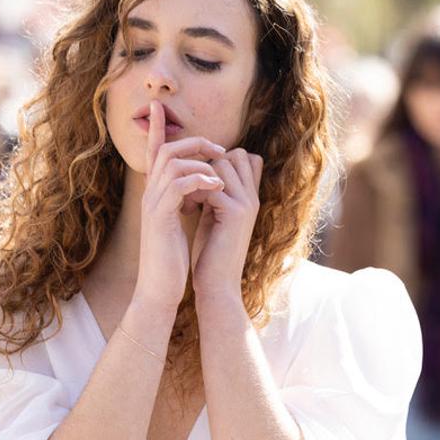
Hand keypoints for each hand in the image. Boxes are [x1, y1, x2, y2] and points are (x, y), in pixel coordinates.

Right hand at [133, 101, 226, 317]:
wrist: (160, 288)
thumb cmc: (171, 258)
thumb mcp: (178, 223)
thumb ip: (184, 200)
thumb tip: (200, 182)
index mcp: (156, 194)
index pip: (155, 153)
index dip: (157, 129)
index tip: (159, 106)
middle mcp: (150, 195)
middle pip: (164, 151)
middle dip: (191, 142)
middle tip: (219, 148)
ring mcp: (152, 206)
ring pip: (171, 164)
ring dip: (199, 162)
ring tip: (220, 173)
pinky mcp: (160, 219)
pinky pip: (178, 186)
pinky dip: (199, 181)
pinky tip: (216, 188)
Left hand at [191, 148, 263, 305]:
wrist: (217, 284)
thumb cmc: (212, 252)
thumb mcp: (214, 216)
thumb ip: (215, 194)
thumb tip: (201, 171)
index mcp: (249, 197)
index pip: (244, 157)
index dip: (219, 160)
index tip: (199, 182)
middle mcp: (253, 197)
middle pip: (234, 155)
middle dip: (207, 165)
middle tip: (192, 190)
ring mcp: (247, 204)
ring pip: (222, 164)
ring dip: (199, 177)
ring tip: (188, 201)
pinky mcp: (235, 214)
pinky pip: (212, 185)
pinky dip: (195, 194)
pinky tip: (187, 212)